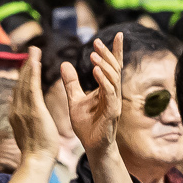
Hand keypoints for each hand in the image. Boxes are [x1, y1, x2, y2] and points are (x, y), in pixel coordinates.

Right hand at [6, 47, 60, 163]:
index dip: (23, 77)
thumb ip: (23, 120)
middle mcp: (17, 109)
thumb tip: (21, 112)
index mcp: (16, 115)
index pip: (19, 91)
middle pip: (20, 83)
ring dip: (30, 64)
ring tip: (34, 51)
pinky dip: (33, 72)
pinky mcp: (33, 109)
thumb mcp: (27, 133)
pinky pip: (32, 86)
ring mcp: (23, 109)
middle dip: (25, 66)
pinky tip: (36, 61)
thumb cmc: (36, 152)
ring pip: (25, 82)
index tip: (27, 66)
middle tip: (31, 51)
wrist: (36, 161)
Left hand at [61, 33, 121, 158]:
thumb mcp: (74, 99)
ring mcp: (114, 102)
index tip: (118, 34)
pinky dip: (104, 81)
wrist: (91, 147)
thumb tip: (64, 63)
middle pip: (114, 69)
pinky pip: (110, 93)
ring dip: (105, 65)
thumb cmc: (86, 125)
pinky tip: (96, 71)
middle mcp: (113, 93)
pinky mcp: (112, 112)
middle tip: (96, 41)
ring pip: (113, 79)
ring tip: (94, 53)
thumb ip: (71, 82)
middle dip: (107, 53)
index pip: (112, 66)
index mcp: (106, 89)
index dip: (115, 51)